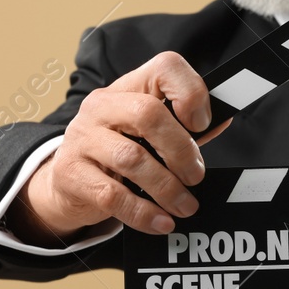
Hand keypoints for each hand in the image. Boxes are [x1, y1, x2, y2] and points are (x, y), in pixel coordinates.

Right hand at [8, 51, 232, 242]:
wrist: (67, 181)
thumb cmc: (118, 151)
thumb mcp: (150, 133)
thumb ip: (184, 128)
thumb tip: (221, 122)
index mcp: (128, 87)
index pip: (164, 67)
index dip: (191, 92)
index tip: (201, 125)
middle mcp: (102, 105)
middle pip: (149, 114)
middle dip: (181, 150)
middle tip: (195, 176)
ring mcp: (82, 137)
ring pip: (132, 159)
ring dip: (167, 188)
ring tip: (185, 205)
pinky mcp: (71, 173)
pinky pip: (113, 196)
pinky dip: (143, 213)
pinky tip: (161, 221)